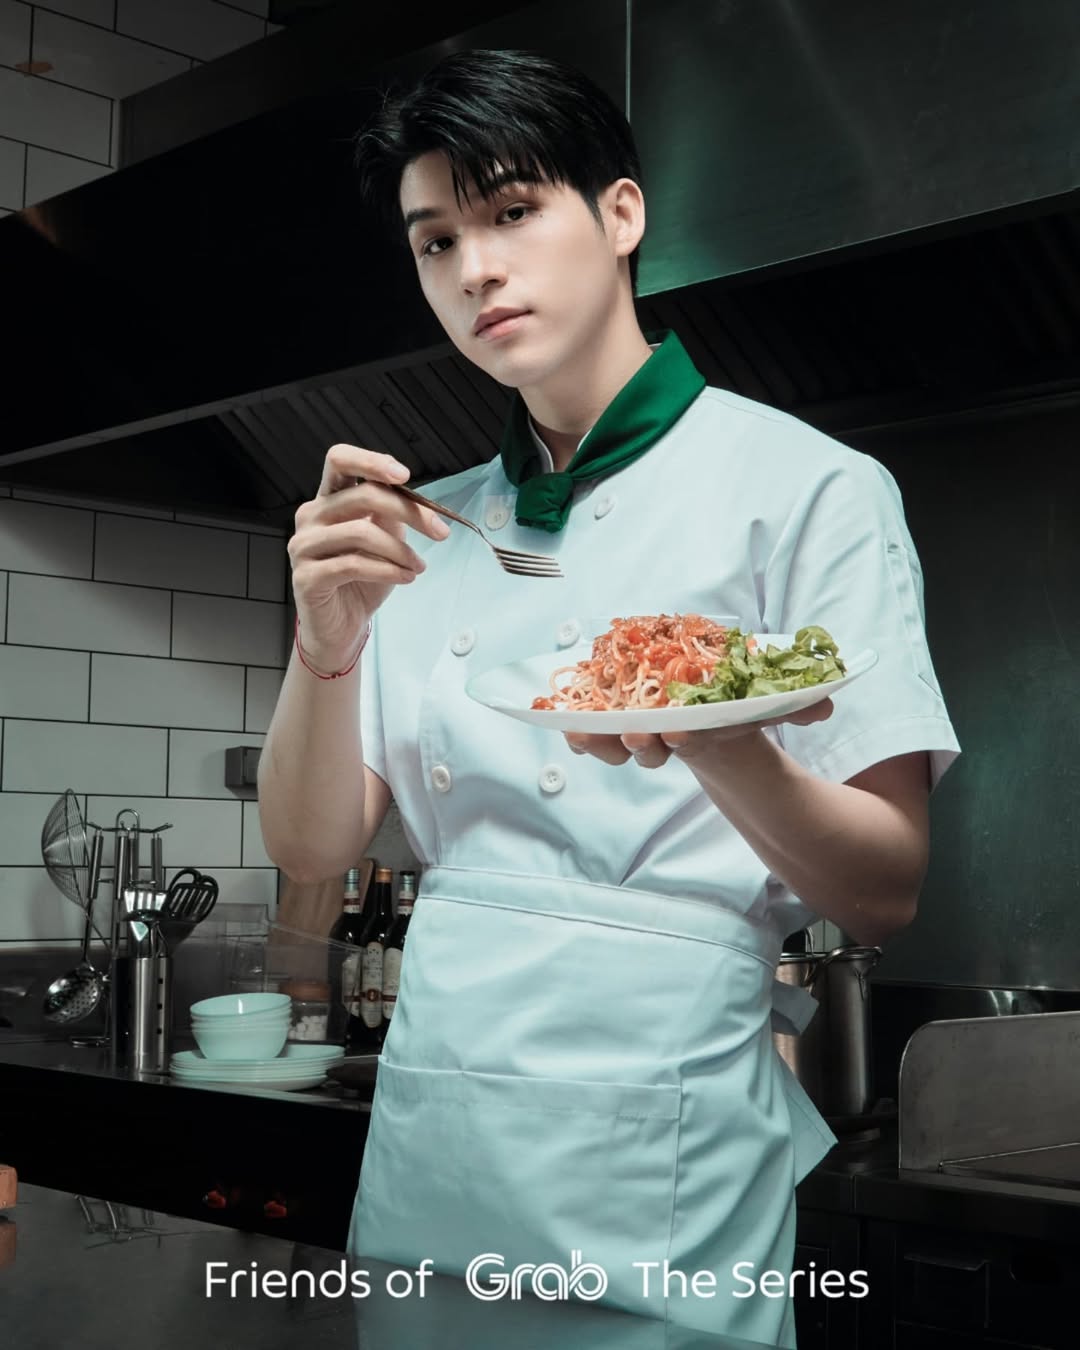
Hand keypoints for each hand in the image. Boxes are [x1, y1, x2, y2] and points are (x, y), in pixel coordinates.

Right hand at [288, 443, 450, 671]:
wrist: (342, 626)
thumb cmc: (361, 580)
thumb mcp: (384, 540)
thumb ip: (392, 515)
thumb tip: (418, 502)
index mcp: (327, 500)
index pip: (339, 460)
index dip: (371, 461)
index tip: (406, 477)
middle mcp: (310, 516)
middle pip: (361, 496)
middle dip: (408, 512)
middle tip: (440, 532)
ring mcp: (303, 546)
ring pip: (361, 533)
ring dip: (401, 550)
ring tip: (418, 566)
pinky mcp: (306, 576)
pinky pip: (353, 564)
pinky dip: (388, 570)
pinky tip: (406, 578)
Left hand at [563, 699, 834, 768]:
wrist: (701, 711)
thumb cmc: (732, 705)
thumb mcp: (764, 703)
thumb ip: (795, 706)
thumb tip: (826, 707)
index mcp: (703, 733)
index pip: (695, 740)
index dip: (688, 739)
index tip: (679, 734)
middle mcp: (669, 739)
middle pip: (653, 749)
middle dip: (644, 745)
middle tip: (638, 737)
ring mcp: (640, 734)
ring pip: (618, 746)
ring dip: (602, 743)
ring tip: (584, 735)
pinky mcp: (614, 724)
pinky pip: (595, 733)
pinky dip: (580, 731)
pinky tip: (562, 725)